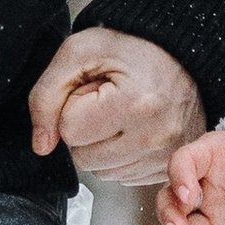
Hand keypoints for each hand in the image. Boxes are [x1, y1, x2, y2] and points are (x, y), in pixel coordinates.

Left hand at [27, 28, 206, 185]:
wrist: (182, 53)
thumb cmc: (134, 47)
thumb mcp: (79, 52)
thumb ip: (46, 95)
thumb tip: (41, 144)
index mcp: (135, 103)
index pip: (69, 131)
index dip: (74, 106)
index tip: (96, 88)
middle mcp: (155, 135)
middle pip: (83, 158)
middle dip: (85, 129)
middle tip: (107, 100)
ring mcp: (166, 155)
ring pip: (102, 172)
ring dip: (102, 144)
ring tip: (122, 112)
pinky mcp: (169, 166)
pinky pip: (124, 177)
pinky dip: (121, 155)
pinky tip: (133, 128)